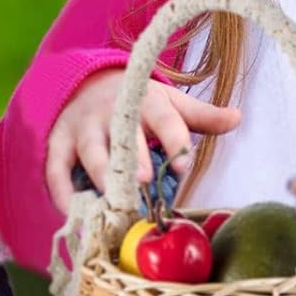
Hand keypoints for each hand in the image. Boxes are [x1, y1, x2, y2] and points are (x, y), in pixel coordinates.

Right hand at [45, 68, 240, 213]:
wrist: (86, 83)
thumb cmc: (137, 103)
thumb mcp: (169, 102)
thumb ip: (201, 116)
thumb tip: (238, 117)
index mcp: (144, 102)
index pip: (163, 118)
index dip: (174, 139)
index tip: (185, 164)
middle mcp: (112, 113)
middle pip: (123, 135)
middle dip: (132, 158)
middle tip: (143, 181)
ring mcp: (83, 128)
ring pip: (90, 153)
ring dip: (101, 177)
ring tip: (113, 203)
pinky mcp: (59, 143)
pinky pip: (57, 168)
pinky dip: (63, 191)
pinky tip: (75, 212)